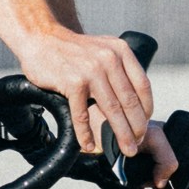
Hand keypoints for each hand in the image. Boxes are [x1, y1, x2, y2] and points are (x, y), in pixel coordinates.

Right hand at [16, 29, 153, 156]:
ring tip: (124, 149)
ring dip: (120, 134)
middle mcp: (109, 59)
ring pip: (112, 110)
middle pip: (130, 101)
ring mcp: (91, 71)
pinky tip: (87, 145)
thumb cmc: (72, 50)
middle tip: (137, 144)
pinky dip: (85, 133)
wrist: (41, 38)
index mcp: (120, 51)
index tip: (144, 126)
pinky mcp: (73, 83)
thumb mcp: (103, 50)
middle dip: (136, 128)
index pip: (142, 86)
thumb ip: (118, 70)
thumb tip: (133, 103)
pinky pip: (82, 115)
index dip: (146, 110)